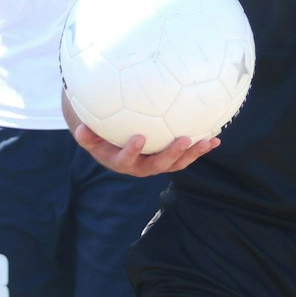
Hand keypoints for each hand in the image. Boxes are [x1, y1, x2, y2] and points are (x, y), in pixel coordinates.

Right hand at [74, 123, 216, 176]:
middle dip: (172, 153)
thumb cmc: (99, 135)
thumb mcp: (90, 135)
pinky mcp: (169, 160)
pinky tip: (215, 139)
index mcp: (121, 161)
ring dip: (193, 153)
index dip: (132, 151)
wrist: (112, 144)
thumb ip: (86, 134)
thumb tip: (80, 129)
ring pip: (177, 163)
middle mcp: (141, 167)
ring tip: (209, 142)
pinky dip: (199, 149)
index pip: (126, 159)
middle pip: (158, 165)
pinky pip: (185, 156)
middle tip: (183, 139)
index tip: (139, 138)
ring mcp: (157, 164)